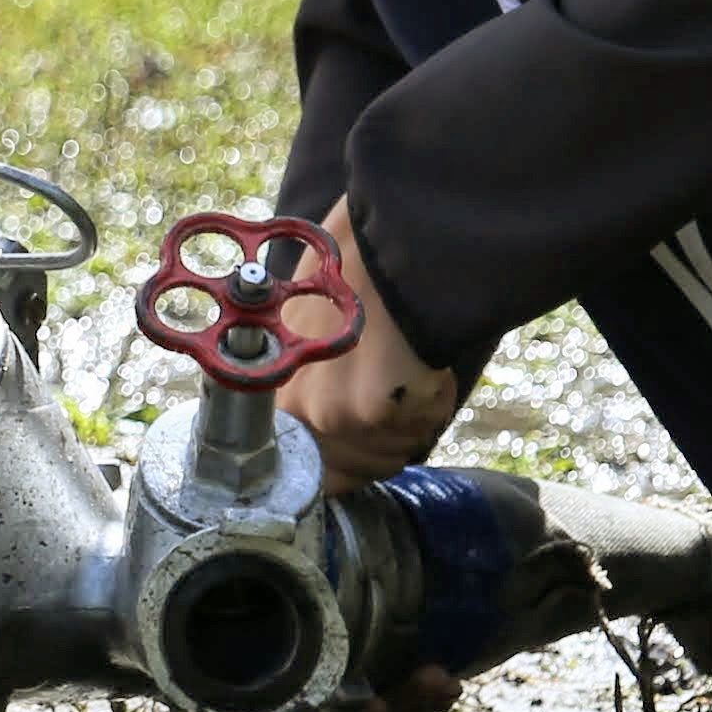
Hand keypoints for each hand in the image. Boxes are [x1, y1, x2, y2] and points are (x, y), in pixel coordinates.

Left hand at [277, 199, 470, 493]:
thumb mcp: (311, 330)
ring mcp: (329, 413)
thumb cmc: (357, 272)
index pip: (309, 467)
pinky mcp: (370, 410)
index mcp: (276, 393)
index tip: (370, 441)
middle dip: (387, 443)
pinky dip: (436, 397)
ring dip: (413, 420)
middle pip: (354, 471)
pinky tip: (424, 357)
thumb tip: (333, 430)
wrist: (388, 239)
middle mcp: (294, 410)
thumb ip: (314, 384)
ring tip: (409, 364)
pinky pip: (421, 427)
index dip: (347, 461)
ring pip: (393, 454)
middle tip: (401, 393)